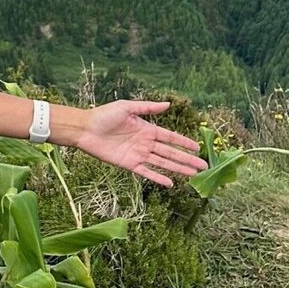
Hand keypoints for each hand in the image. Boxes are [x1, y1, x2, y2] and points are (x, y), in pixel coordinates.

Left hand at [76, 100, 208, 186]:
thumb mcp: (127, 107)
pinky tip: (171, 184)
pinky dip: (158, 178)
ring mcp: (138, 154)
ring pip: (163, 163)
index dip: (183, 142)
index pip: (170, 137)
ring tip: (194, 174)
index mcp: (146, 129)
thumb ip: (147, 107)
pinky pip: (147, 172)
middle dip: (187, 159)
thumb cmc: (103, 115)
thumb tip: (168, 103)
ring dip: (178, 168)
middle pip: (170, 152)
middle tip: (204, 166)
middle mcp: (145, 143)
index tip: (198, 148)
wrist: (84, 128)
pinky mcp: (129, 164)